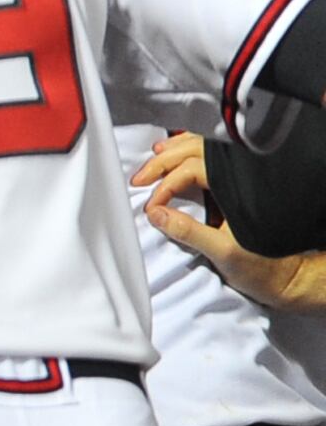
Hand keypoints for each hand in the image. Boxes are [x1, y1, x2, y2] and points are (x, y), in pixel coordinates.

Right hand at [139, 130, 325, 311]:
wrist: (285, 275)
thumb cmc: (261, 265)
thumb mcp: (222, 252)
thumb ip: (188, 232)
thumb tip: (157, 214)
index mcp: (239, 187)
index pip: (194, 169)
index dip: (167, 184)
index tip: (152, 206)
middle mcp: (239, 178)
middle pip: (196, 151)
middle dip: (163, 162)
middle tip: (139, 179)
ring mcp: (237, 181)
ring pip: (204, 150)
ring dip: (176, 152)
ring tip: (153, 159)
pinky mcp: (234, 189)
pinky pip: (209, 162)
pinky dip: (188, 156)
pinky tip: (175, 160)